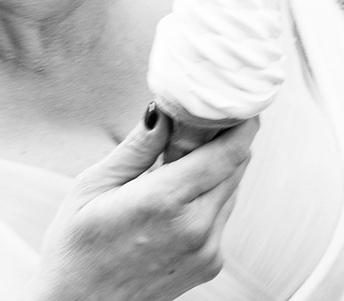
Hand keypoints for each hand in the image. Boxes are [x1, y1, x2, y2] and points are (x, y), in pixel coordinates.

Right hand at [32, 111, 258, 300]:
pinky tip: (176, 207)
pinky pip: (223, 217)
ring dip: (216, 173)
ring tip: (176, 174)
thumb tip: (166, 110)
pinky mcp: (211, 263)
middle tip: (194, 134)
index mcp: (165, 201)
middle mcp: (196, 226)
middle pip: (236, 166)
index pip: (230, 152)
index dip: (241, 123)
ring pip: (232, 190)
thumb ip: (138, 147)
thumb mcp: (92, 188)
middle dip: (223, 143)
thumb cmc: (76, 251)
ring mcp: (207, 248)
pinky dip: (210, 201)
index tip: (237, 106)